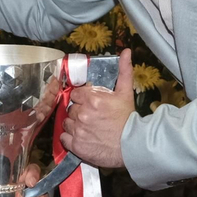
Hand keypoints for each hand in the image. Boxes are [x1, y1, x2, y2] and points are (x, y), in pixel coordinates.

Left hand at [59, 49, 135, 169]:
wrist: (131, 144)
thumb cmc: (128, 119)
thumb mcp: (126, 92)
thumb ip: (124, 71)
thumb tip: (126, 51)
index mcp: (92, 98)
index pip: (75, 94)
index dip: (82, 99)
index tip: (89, 104)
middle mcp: (82, 113)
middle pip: (71, 109)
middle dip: (79, 112)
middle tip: (91, 117)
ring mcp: (78, 130)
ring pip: (66, 123)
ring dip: (74, 125)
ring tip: (86, 128)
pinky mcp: (76, 145)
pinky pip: (64, 138)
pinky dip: (70, 138)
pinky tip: (82, 137)